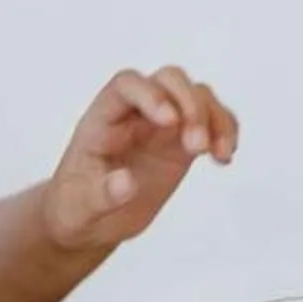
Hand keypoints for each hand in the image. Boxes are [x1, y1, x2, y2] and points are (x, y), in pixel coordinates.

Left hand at [40, 67, 236, 254]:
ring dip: (213, 118)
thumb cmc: (76, 207)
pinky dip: (225, 131)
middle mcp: (135, 113)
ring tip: (217, 153)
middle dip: (190, 104)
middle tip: (197, 145)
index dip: (150, 94)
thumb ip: (101, 194)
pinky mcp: (182, 141)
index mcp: (103, 119)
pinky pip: (211, 120)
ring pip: (196, 95)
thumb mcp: (79, 207)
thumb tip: (126, 182)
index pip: (127, 85)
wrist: (92, 221)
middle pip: (169, 80)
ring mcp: (162, 125)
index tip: (170, 121)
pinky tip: (224, 156)